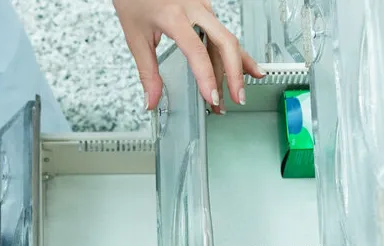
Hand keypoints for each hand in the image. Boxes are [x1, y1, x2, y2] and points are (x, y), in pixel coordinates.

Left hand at [115, 0, 263, 112]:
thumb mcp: (135, 37)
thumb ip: (147, 72)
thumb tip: (152, 98)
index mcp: (173, 15)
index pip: (197, 50)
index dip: (207, 77)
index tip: (211, 97)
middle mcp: (194, 8)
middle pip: (224, 42)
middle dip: (234, 74)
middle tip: (236, 98)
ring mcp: (203, 7)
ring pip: (228, 39)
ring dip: (235, 68)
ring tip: (237, 92)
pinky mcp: (206, 9)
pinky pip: (224, 33)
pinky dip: (235, 53)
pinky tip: (247, 66)